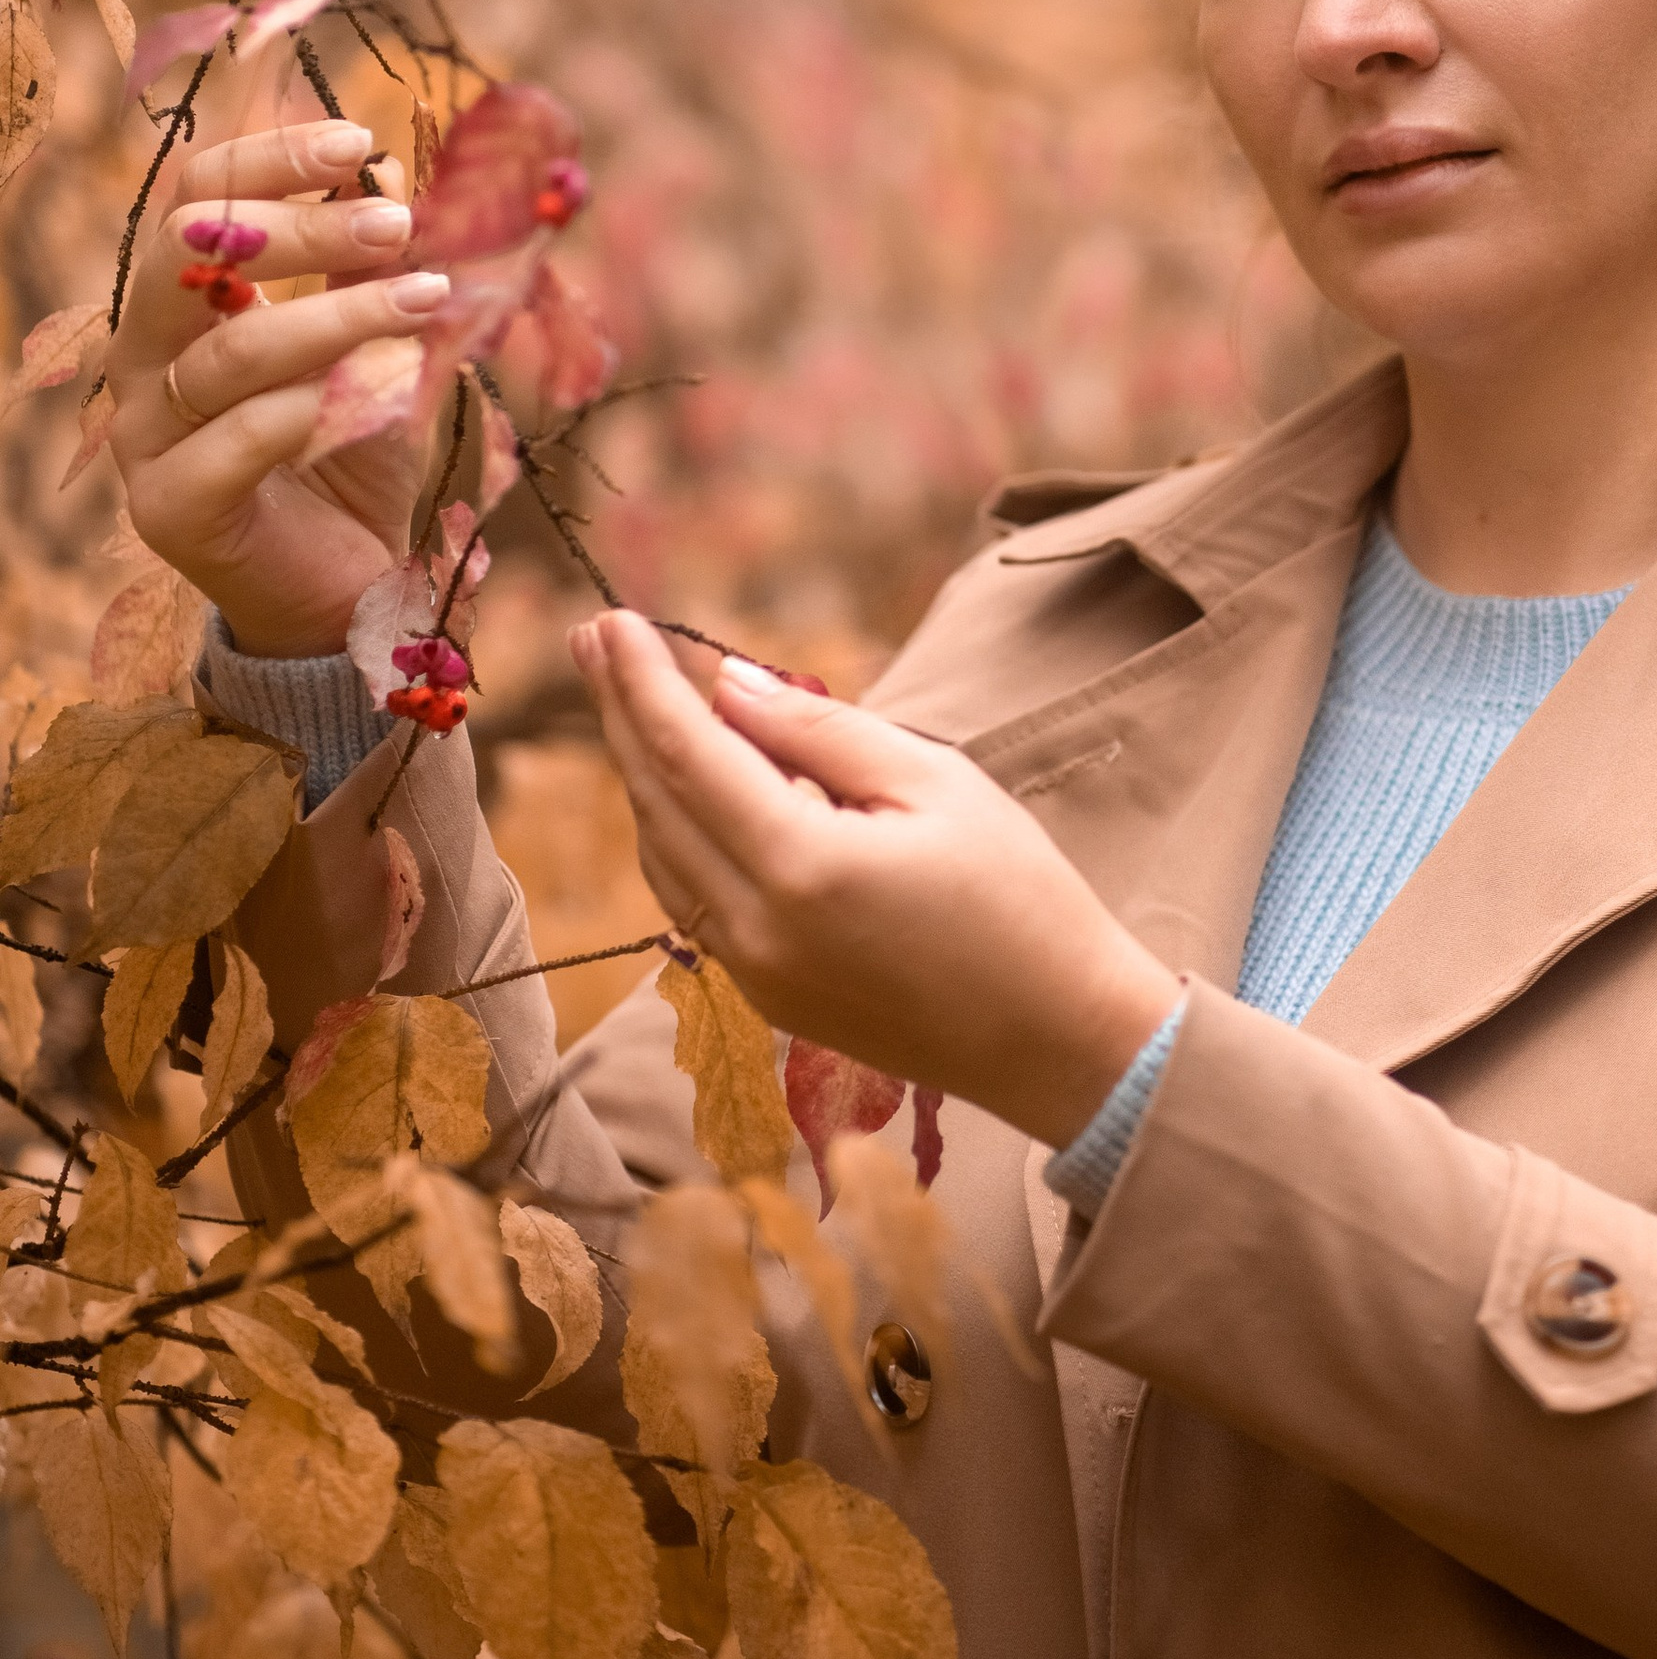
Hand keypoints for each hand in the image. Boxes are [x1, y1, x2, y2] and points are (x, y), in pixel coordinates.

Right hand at [107, 119, 451, 658]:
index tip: (359, 142)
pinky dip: (319, 405)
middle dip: (302, 230)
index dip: (269, 159)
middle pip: (192, 255)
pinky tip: (385, 391)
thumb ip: (367, 265)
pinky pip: (243, 438)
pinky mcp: (169, 508)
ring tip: (428, 301)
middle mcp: (142, 360)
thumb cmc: (351, 453)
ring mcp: (144, 436)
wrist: (343, 586)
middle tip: (401, 227)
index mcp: (177, 306)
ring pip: (234, 349)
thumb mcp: (374, 343)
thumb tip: (388, 168)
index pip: (193, 198)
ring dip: (342, 317)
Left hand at [570, 608, 1179, 1148]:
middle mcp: (756, 929)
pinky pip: (694, 901)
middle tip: (593, 639)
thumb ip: (822, 733)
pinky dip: (677, 833)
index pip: (690, 756)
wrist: (1062, 1040)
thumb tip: (730, 689)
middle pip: (657, 805)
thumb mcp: (937, 783)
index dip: (643, 683)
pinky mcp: (770, 999)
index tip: (610, 618)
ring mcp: (755, 974)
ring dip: (641, 776)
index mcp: (801, 867)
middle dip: (622, 716)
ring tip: (626, 700)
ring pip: (664, 858)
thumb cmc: (1020, 896)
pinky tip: (685, 789)